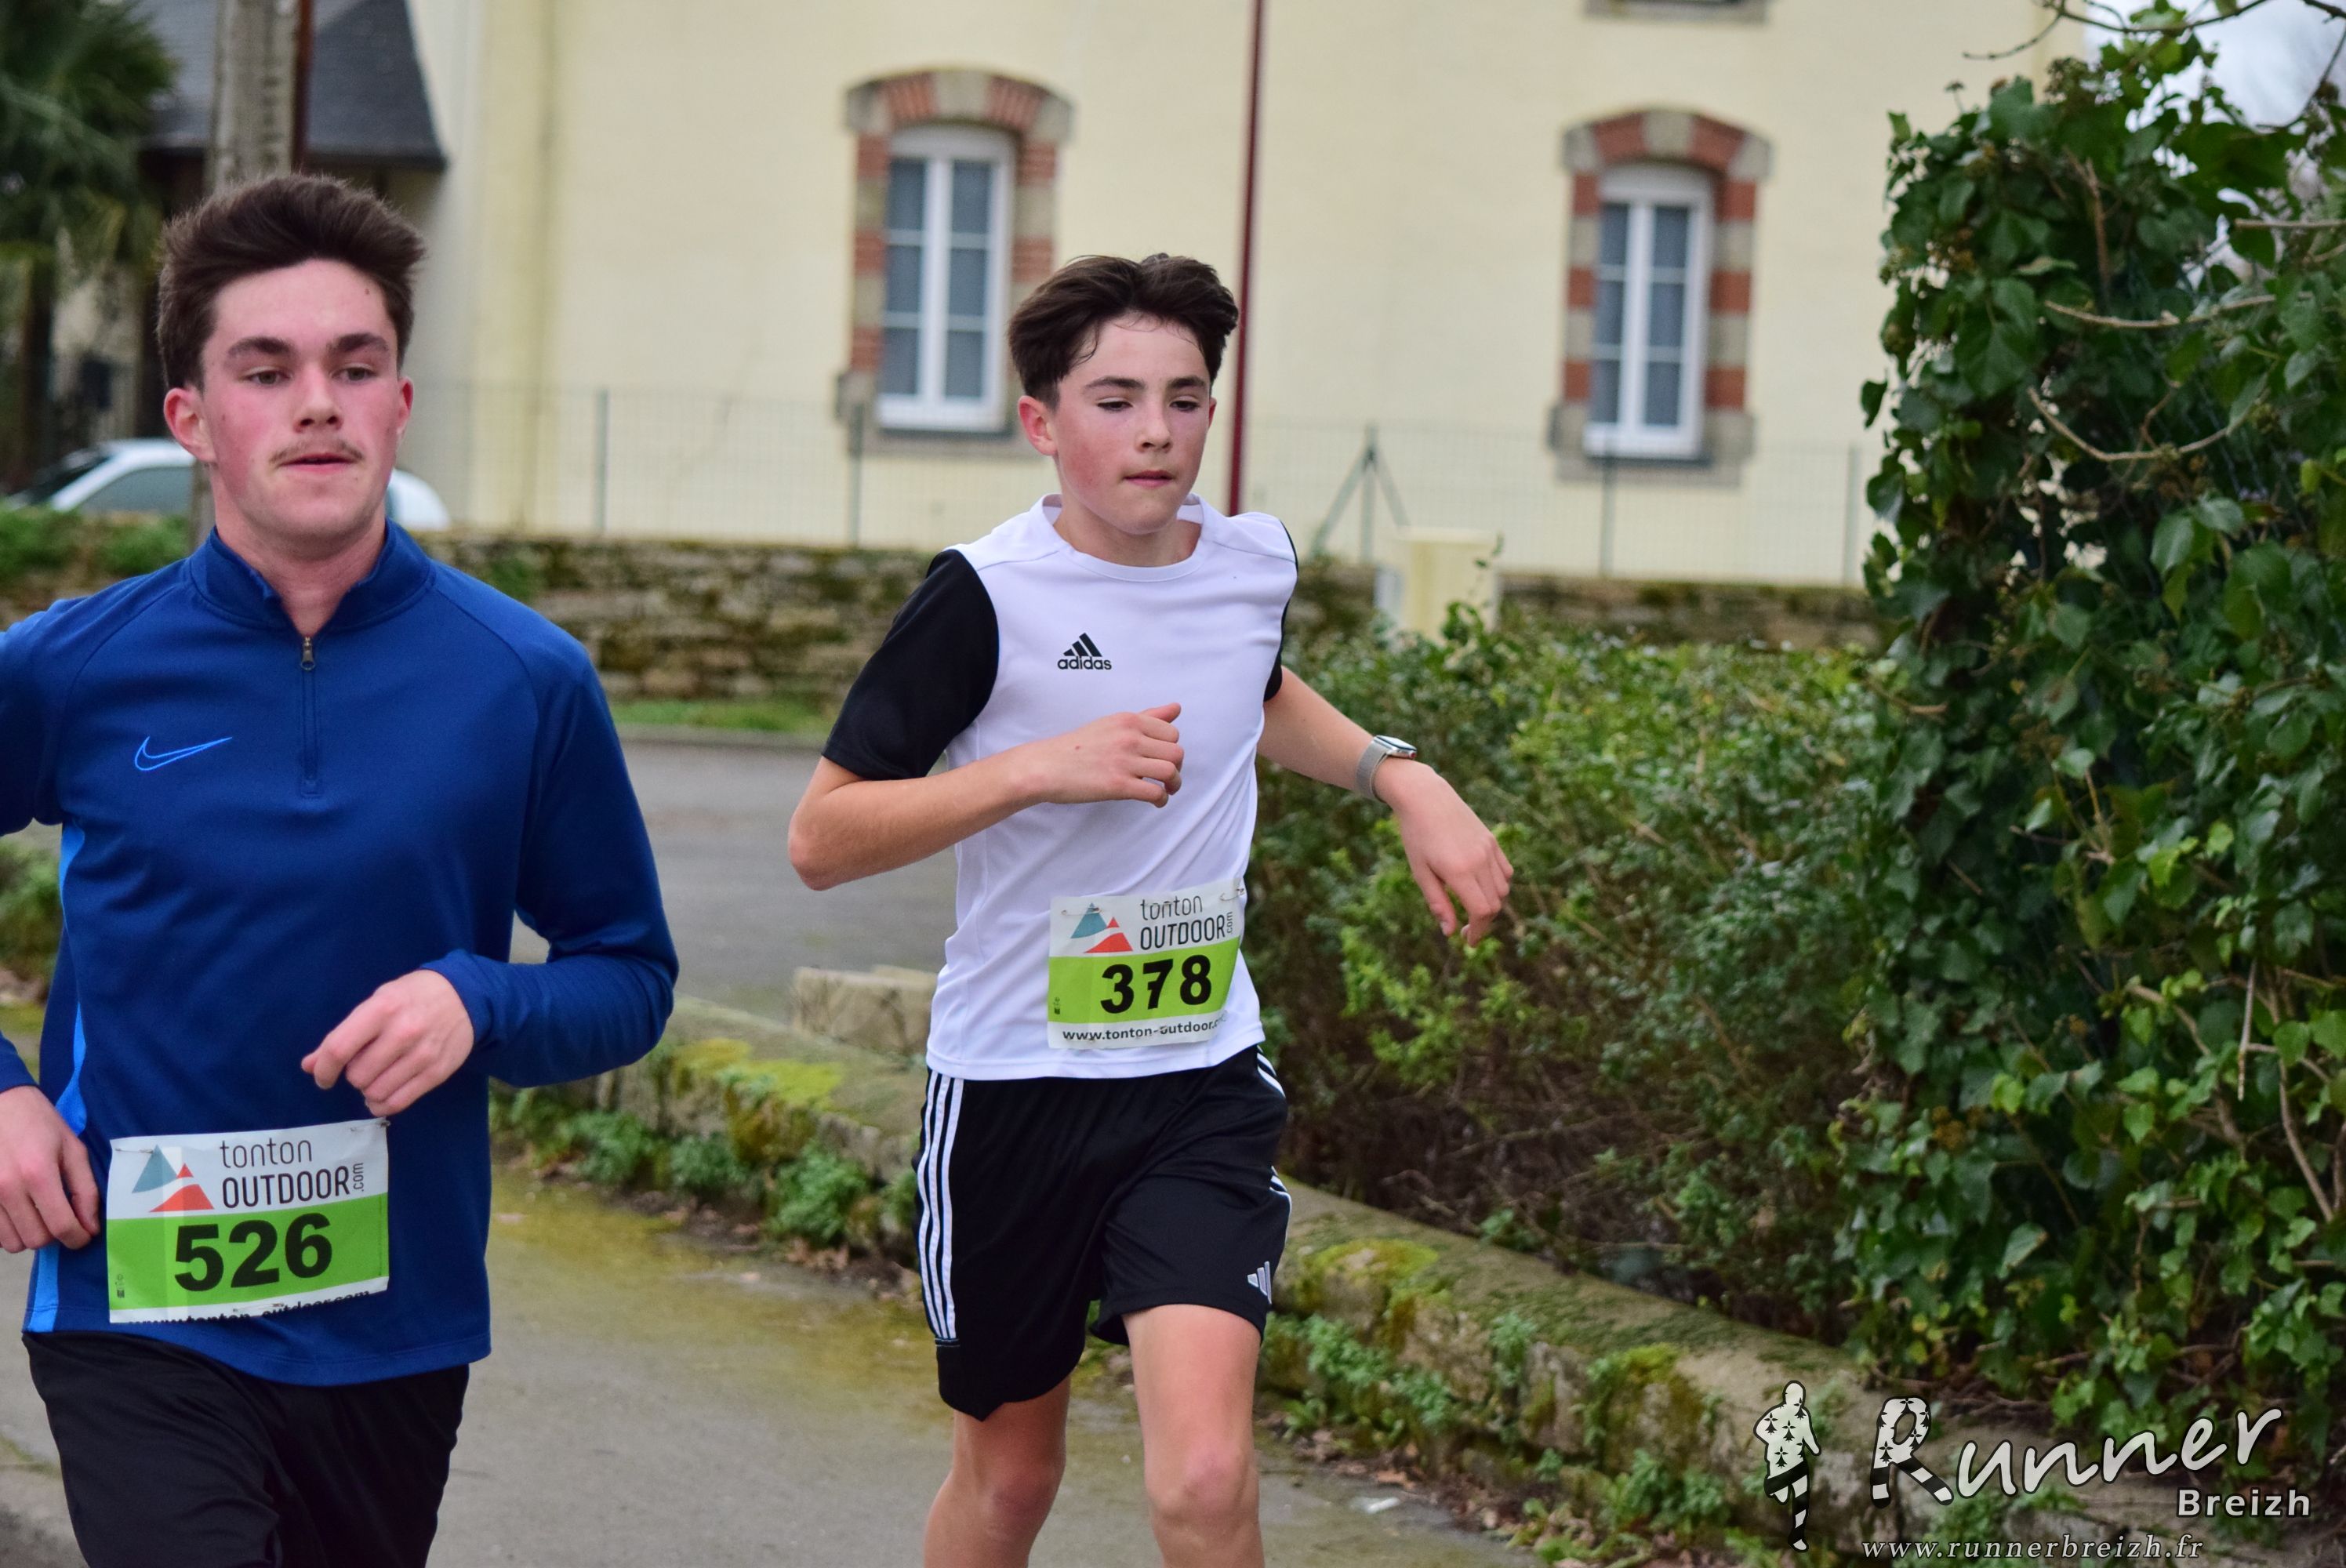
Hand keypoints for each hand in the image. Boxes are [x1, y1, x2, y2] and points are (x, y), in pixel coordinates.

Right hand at [0, 1086, 98, 1251]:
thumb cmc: (39, 1123)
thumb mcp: (72, 1149)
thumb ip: (85, 1189)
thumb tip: (91, 1226)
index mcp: (38, 1174)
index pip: (60, 1226)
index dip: (77, 1238)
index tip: (83, 1236)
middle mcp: (8, 1189)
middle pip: (35, 1239)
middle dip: (54, 1236)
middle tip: (60, 1219)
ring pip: (12, 1242)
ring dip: (30, 1235)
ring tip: (38, 1215)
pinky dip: (10, 1230)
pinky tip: (19, 1212)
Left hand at [302, 971, 475, 1116]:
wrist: (466, 996)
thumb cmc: (412, 997)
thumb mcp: (377, 1003)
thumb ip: (344, 1034)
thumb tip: (310, 1065)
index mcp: (382, 1009)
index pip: (340, 1048)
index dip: (324, 1069)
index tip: (323, 1077)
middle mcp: (403, 1032)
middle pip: (357, 1075)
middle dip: (353, 1075)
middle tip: (363, 1064)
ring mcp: (423, 1054)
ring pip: (375, 1092)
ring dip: (368, 1090)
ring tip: (376, 1077)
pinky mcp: (437, 1072)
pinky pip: (398, 1102)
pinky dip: (382, 1104)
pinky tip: (383, 1093)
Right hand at [1022, 703, 1185, 808]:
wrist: (1045, 767)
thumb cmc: (1076, 747)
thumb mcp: (1112, 723)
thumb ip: (1146, 717)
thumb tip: (1176, 708)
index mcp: (1128, 720)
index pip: (1171, 732)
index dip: (1171, 748)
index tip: (1162, 758)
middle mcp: (1129, 737)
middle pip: (1176, 752)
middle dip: (1176, 767)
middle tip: (1166, 777)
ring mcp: (1124, 761)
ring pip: (1170, 771)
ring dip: (1174, 784)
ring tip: (1165, 790)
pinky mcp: (1118, 785)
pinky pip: (1155, 792)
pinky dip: (1161, 799)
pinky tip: (1155, 801)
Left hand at [1377, 761, 1513, 943]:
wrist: (1426, 797)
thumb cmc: (1416, 836)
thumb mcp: (1420, 872)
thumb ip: (1438, 903)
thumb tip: (1450, 933)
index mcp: (1459, 871)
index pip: (1481, 912)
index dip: (1478, 932)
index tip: (1468, 942)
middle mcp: (1479, 861)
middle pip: (1494, 904)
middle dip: (1483, 922)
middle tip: (1466, 930)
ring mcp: (1489, 850)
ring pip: (1503, 889)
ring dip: (1492, 904)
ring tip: (1472, 908)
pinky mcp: (1492, 841)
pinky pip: (1505, 872)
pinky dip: (1499, 886)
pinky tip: (1482, 888)